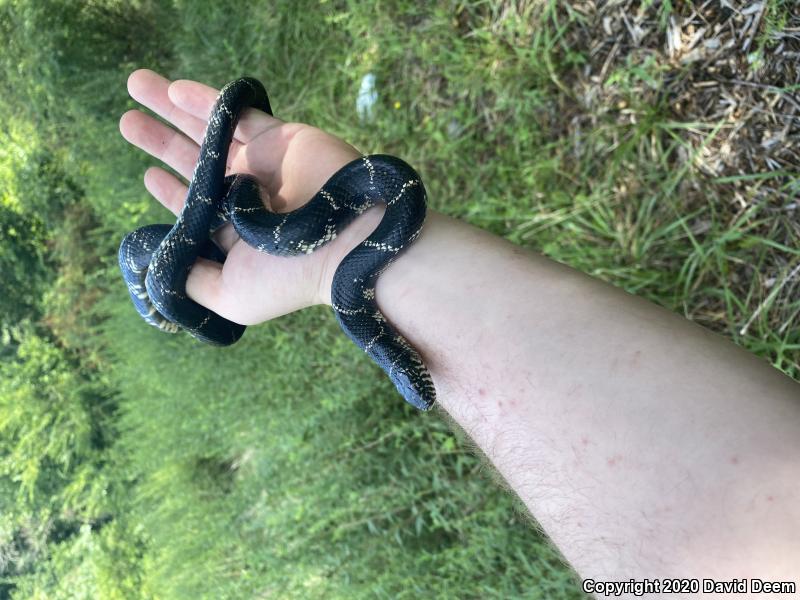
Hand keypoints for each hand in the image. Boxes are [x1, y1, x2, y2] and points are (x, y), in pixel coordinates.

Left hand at [119, 69, 381, 324]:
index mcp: (235, 233)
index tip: (149, 175)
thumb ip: (191, 282)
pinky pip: (236, 114)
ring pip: (209, 130)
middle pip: (193, 162)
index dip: (171, 191)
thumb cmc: (289, 278)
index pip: (196, 208)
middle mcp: (246, 196)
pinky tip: (172, 89)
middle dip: (161, 141)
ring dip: (171, 108)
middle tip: (127, 122)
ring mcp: (262, 165)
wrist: (347, 244)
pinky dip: (204, 100)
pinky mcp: (277, 138)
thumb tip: (159, 267)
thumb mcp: (229, 298)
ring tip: (135, 83)